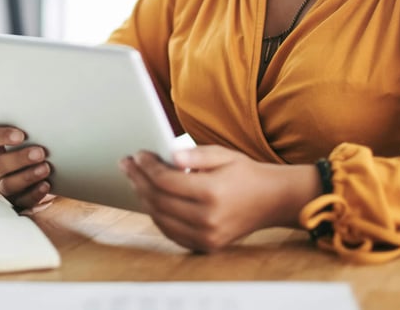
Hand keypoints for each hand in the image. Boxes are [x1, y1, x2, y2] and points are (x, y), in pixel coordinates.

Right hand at [0, 104, 52, 209]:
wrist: (46, 165)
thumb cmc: (29, 142)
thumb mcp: (21, 128)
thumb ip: (8, 117)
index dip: (2, 136)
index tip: (21, 134)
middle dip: (19, 159)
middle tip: (41, 152)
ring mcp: (4, 184)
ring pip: (8, 184)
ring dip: (28, 176)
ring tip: (46, 168)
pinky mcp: (17, 200)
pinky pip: (22, 201)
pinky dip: (34, 194)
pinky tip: (46, 185)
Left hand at [119, 145, 319, 252]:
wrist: (272, 200)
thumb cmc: (246, 173)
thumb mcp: (225, 155)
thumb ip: (197, 155)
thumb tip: (171, 156)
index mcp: (212, 191)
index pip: (166, 180)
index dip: (148, 167)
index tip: (138, 154)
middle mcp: (207, 218)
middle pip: (158, 200)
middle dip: (139, 180)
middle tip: (127, 165)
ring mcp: (206, 235)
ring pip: (161, 219)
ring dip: (144, 198)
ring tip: (136, 180)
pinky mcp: (206, 245)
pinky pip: (172, 233)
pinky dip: (158, 216)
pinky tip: (151, 199)